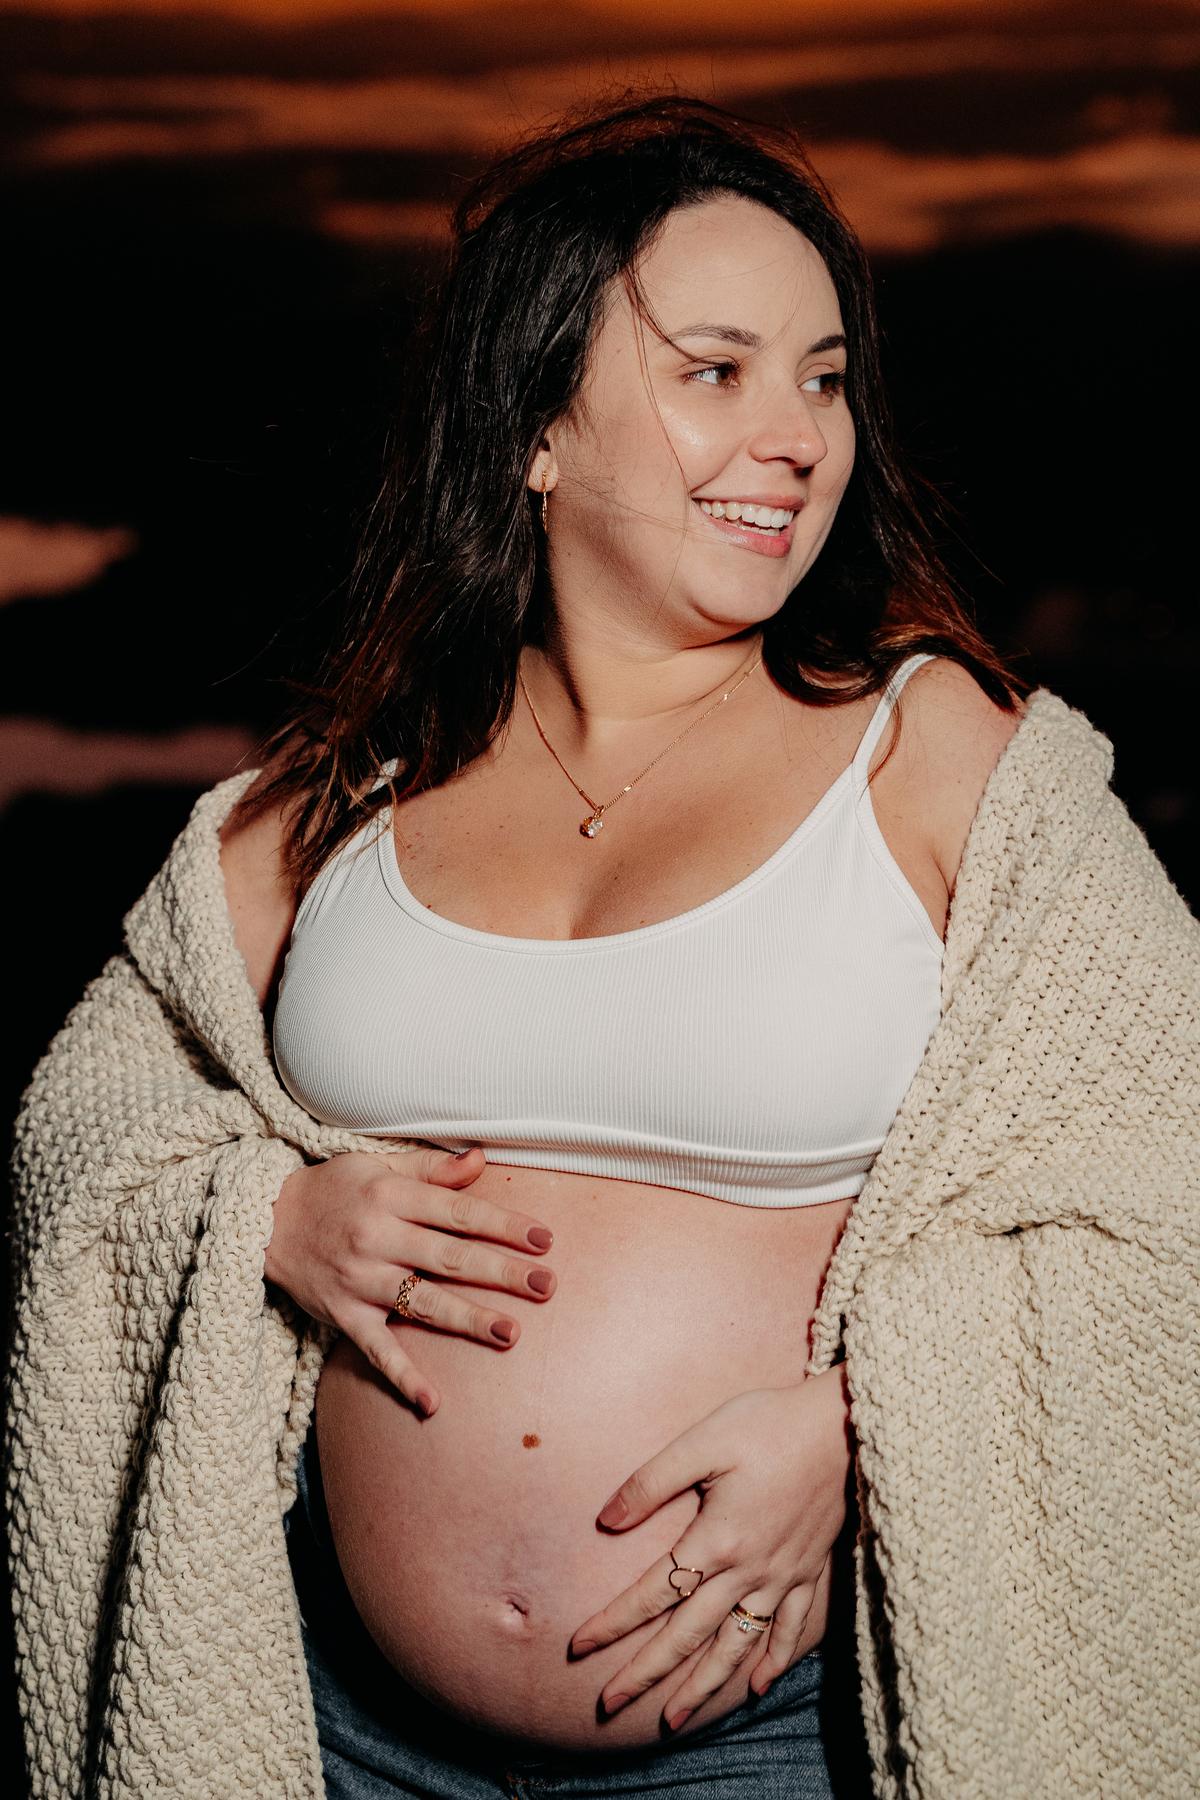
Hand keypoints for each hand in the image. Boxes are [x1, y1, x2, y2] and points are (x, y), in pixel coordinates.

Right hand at [264, 1147, 555, 1415]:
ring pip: (423, 1303)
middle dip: (501, 1272)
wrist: (264, 1221)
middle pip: (450, 1257)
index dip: (504, 1225)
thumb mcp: (379, 1165)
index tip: (544, 1239)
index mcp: (391, 1196)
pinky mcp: (344, 1315)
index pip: (459, 1212)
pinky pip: (377, 1350)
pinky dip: (403, 1377)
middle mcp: (378, 1238)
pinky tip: (432, 1402)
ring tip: (510, 1333)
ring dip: (468, 1319)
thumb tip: (481, 1159)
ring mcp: (360, 1280)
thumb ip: (432, 1168)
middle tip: (546, 1285)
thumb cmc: (334, 1189)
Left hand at [571, 1369, 851, 1731]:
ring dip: (702, 1686)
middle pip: (687, 1635)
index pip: (653, 1593)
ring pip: (735, 1646)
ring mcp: (781, 1577)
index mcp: (716, 1540)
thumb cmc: (770, 1424)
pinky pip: (790, 1630)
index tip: (578, 1647)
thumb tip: (607, 1519)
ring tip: (673, 1720)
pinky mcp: (809, 1571)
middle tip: (610, 1704)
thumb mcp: (703, 1441)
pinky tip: (757, 1687)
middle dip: (645, 1673)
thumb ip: (652, 1482)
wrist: (845, 1428)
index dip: (612, 1622)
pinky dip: (772, 1661)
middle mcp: (747, 1571)